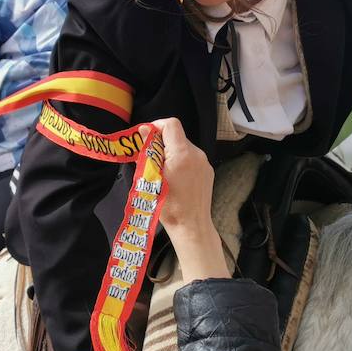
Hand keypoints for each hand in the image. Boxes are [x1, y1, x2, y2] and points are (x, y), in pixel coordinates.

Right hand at [146, 118, 212, 234]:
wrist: (191, 226)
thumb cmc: (169, 206)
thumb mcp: (151, 178)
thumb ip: (149, 151)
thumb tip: (144, 131)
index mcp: (182, 153)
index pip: (171, 124)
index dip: (156, 126)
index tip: (146, 137)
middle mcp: (197, 154)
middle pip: (177, 136)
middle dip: (161, 143)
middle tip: (149, 159)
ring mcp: (204, 163)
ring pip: (184, 148)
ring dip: (171, 154)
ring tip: (161, 172)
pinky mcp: (207, 172)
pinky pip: (191, 159)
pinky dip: (181, 162)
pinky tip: (175, 179)